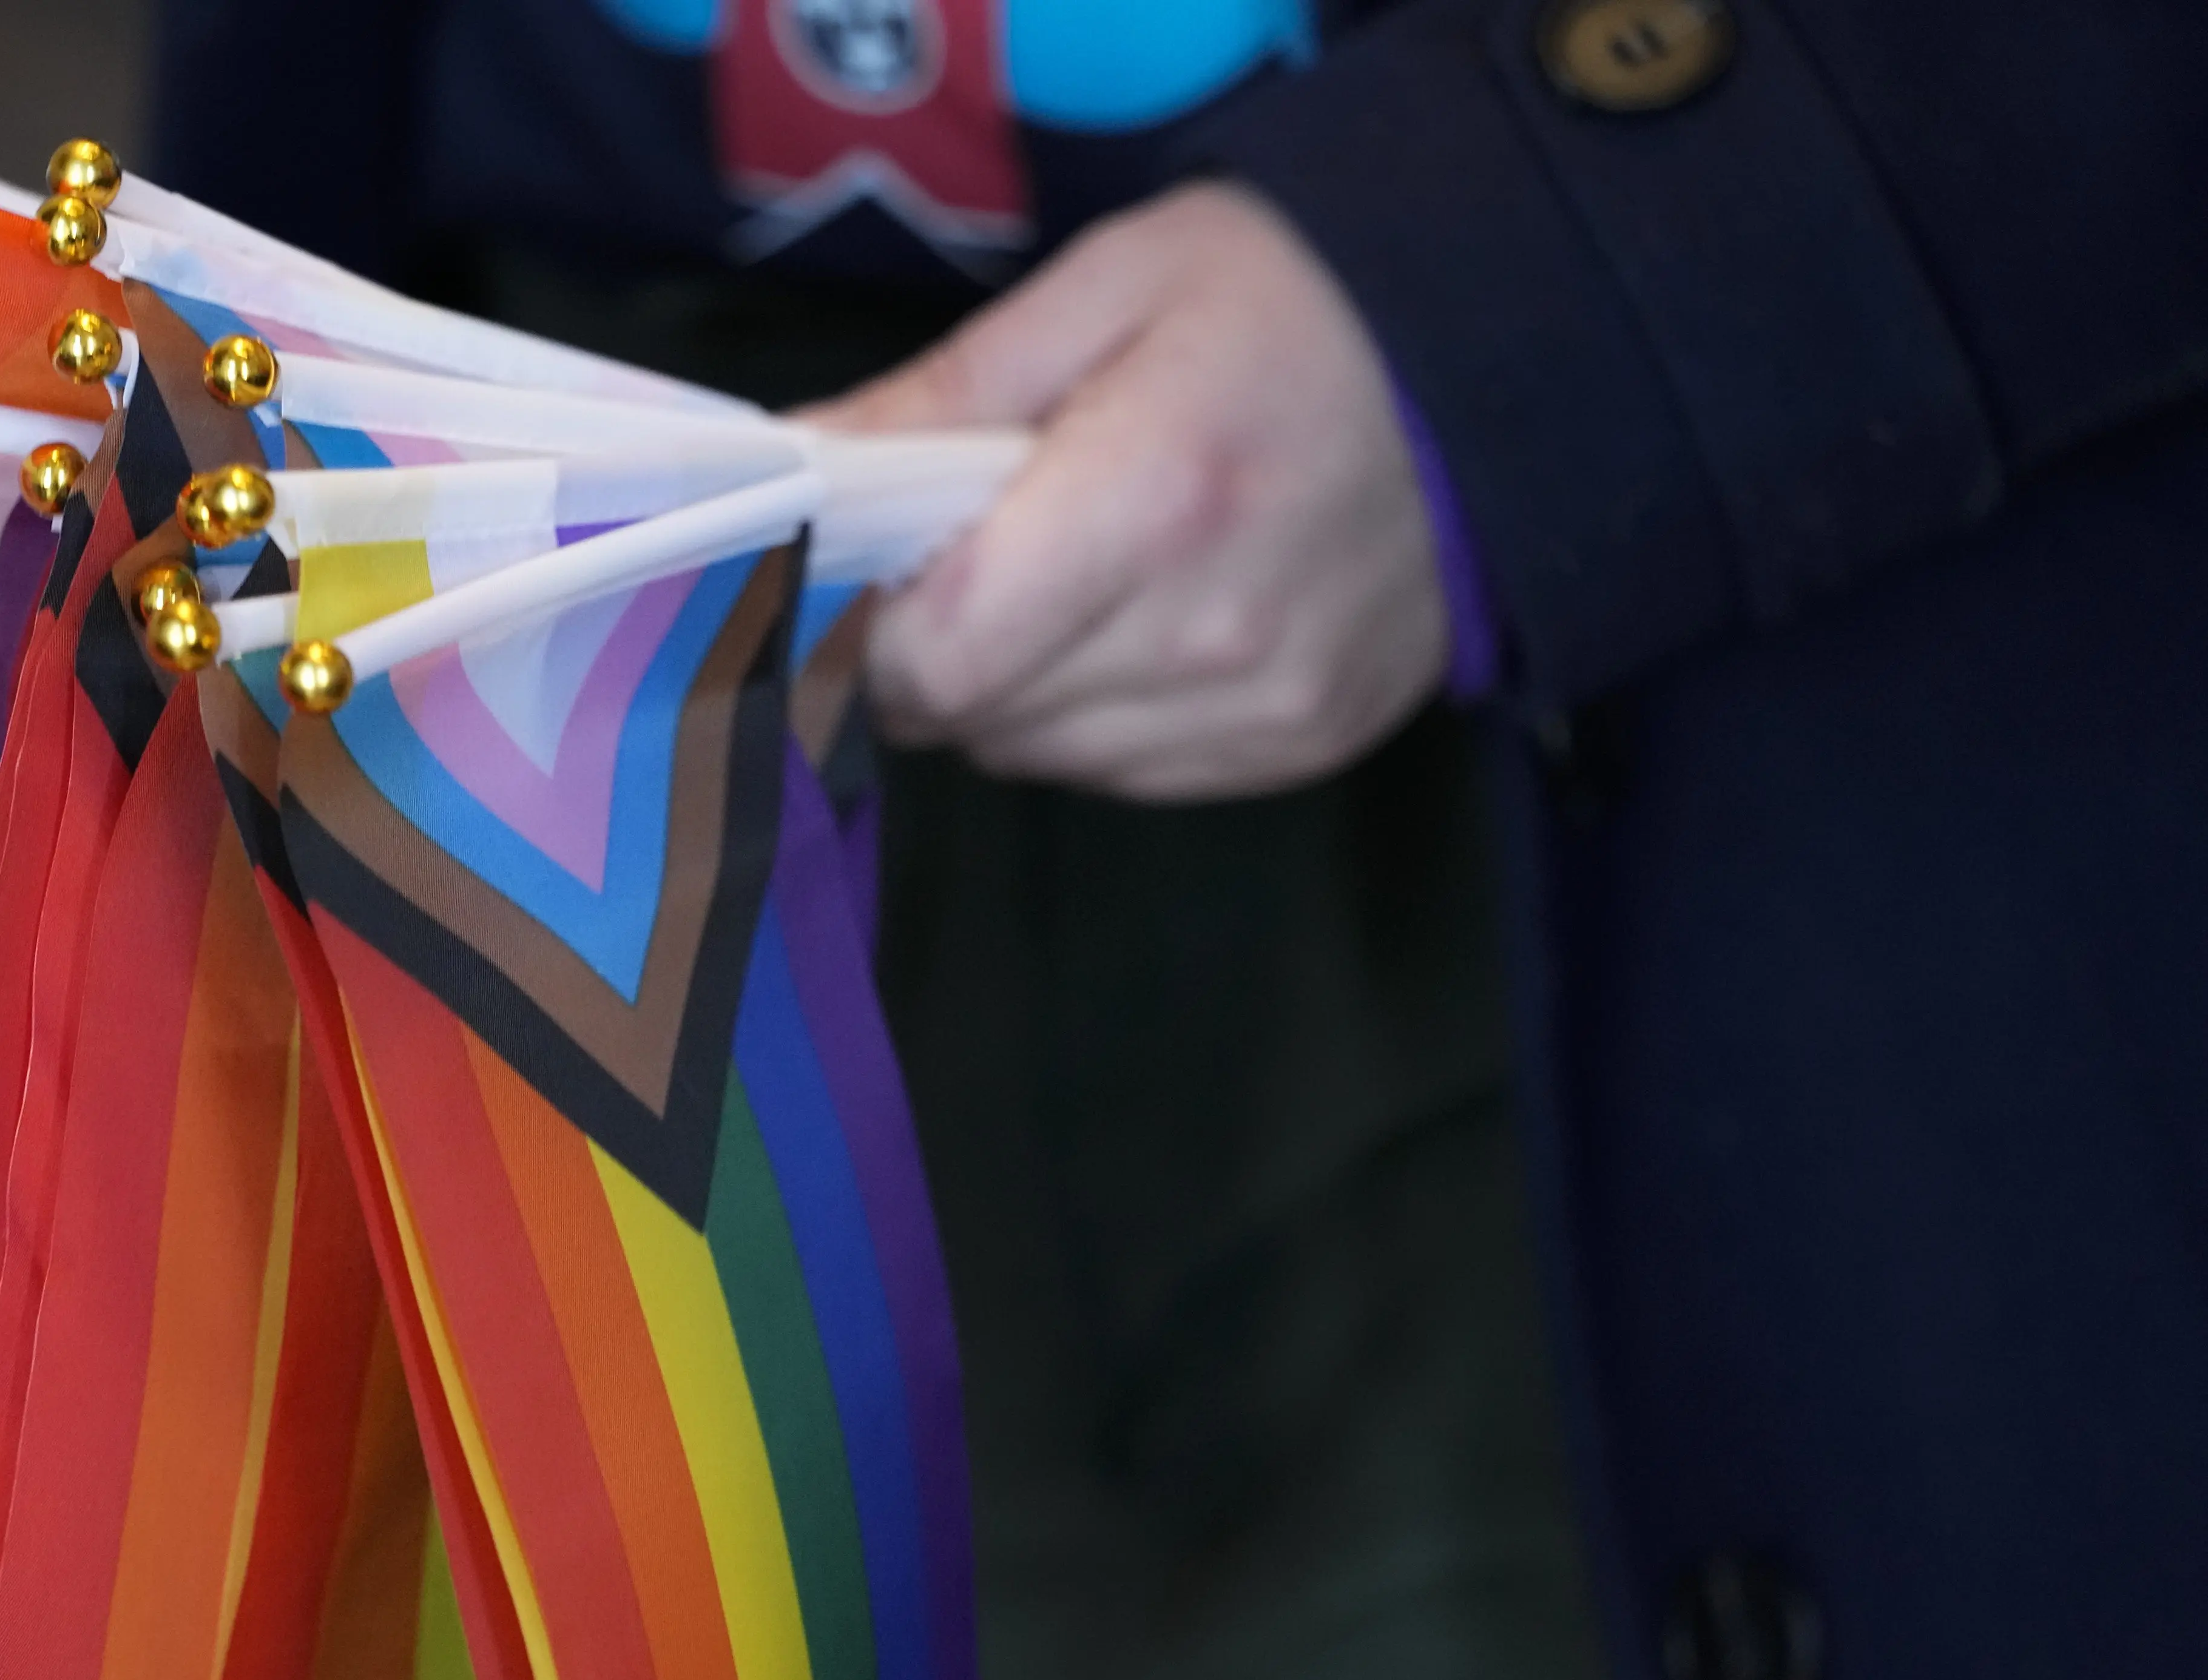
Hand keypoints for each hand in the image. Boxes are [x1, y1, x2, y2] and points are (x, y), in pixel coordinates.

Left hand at [808, 183, 1449, 800]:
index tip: (868, 574)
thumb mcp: (1106, 288)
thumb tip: (787, 469)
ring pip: (1041, 758)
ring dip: (1012, 690)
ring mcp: (1264, 705)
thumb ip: (937, 399)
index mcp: (1149, 506)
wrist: (1505, 359)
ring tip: (1064, 581)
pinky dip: (1096, 717)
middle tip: (962, 563)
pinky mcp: (1301, 745)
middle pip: (975, 718)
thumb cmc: (1295, 300)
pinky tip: (1139, 624)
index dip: (868, 629)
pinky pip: (1129, 776)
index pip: (936, 657)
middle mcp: (1209, 634)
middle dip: (930, 655)